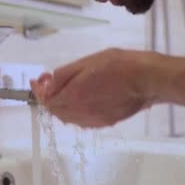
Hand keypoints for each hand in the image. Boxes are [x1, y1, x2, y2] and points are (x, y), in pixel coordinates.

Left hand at [30, 49, 160, 127]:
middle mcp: (80, 112)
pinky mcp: (105, 122)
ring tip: (64, 90)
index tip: (37, 80)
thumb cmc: (118, 64)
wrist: (147, 80)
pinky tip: (80, 100)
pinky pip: (82, 121)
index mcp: (74, 96)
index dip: (38, 90)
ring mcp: (94, 120)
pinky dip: (74, 112)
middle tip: (50, 82)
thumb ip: (64, 75)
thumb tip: (46, 85)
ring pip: (68, 118)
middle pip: (55, 110)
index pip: (46, 99)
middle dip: (48, 97)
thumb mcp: (87, 62)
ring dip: (61, 105)